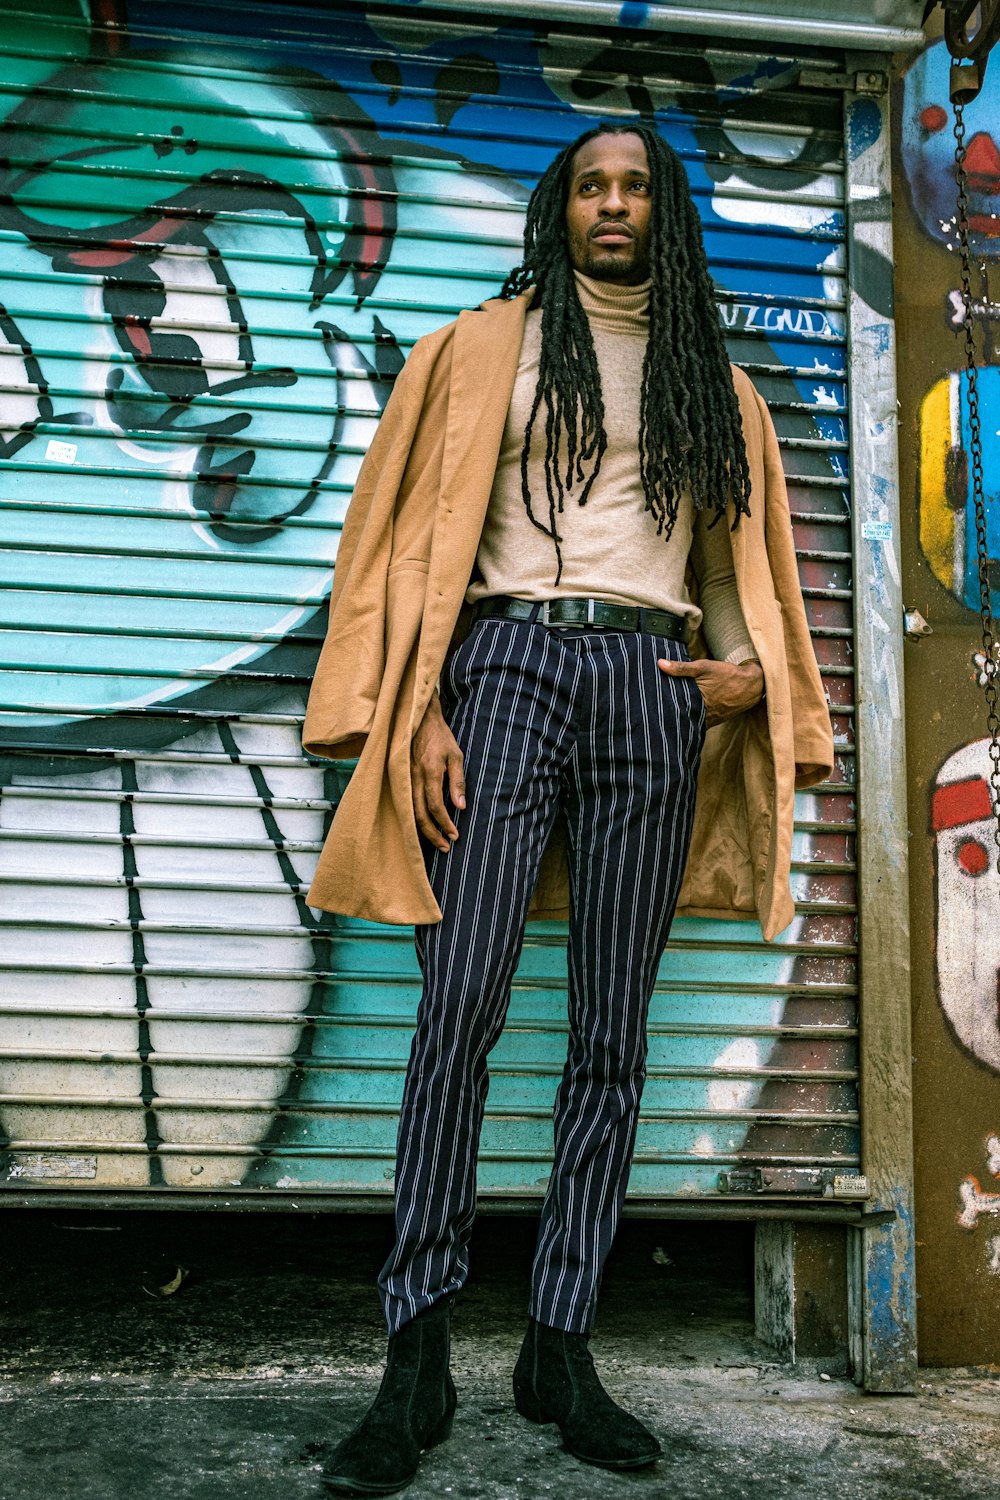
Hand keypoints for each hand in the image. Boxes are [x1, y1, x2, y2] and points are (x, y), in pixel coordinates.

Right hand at [411, 692, 465, 851]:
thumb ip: (458, 782)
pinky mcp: (399, 778)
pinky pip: (405, 803)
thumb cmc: (440, 737)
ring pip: (409, 811)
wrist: (418, 719)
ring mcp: (404, 778)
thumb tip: (461, 807)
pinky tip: (421, 827)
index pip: (436, 806)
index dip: (445, 823)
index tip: (455, 835)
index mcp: (430, 772)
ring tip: (435, 841)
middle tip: (446, 847)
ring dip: (421, 830)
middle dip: (432, 834)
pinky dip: (412, 818)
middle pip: (419, 814)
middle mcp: (414, 778)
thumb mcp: (456, 756)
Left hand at [657, 657, 763, 727]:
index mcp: (696, 703)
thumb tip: (660, 664)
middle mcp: (701, 716)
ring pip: (686, 721)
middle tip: (651, 705)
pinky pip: (695, 722)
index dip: (659, 705)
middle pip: (677, 716)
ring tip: (661, 710)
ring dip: (676, 716)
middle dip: (665, 712)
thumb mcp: (704, 667)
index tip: (648, 701)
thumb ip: (681, 668)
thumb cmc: (727, 675)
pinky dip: (688, 718)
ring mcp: (707, 721)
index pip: (671, 708)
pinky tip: (680, 712)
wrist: (751, 686)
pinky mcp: (712, 722)